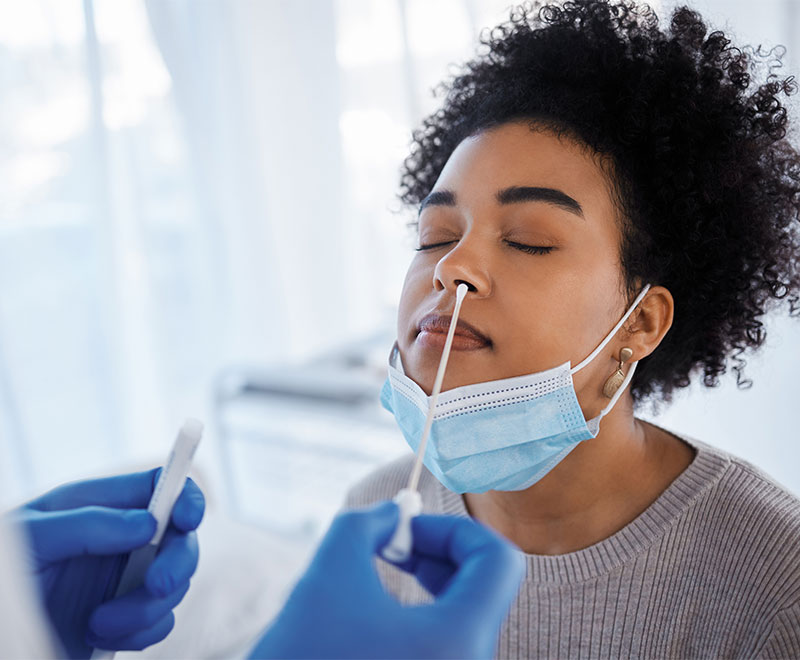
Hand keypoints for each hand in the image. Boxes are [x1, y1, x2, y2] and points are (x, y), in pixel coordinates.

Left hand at [12, 469, 204, 657]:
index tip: (188, 521)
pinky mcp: (125, 619)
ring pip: (175, 585)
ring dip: (146, 609)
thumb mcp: (31, 538)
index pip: (162, 485)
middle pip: (181, 537)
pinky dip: (140, 633)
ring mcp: (125, 580)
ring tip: (98, 624)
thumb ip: (88, 524)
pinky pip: (160, 623)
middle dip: (178, 563)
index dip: (186, 497)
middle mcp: (121, 539)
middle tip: (156, 586)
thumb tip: (149, 525)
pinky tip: (99, 636)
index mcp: (100, 505)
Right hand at [250, 502, 523, 658]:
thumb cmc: (301, 657)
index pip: (499, 561)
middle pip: (484, 588)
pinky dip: (421, 614)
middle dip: (438, 552)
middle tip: (391, 545)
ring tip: (379, 574)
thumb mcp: (330, 572)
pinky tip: (376, 613)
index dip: (454, 530)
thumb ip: (365, 524)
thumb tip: (392, 513)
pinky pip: (447, 643)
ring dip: (427, 580)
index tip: (403, 532)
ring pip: (464, 615)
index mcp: (459, 641)